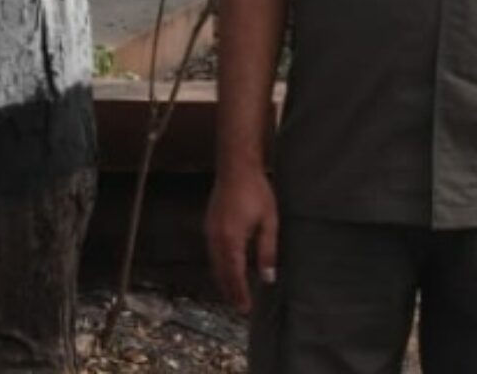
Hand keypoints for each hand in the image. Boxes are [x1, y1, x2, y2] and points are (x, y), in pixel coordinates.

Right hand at [204, 170, 279, 312]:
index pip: (234, 275)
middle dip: (229, 291)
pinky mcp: (208, 225)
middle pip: (221, 273)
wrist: (236, 168)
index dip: (239, 293)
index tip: (244, 308)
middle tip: (239, 306)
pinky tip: (227, 268)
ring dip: (223, 280)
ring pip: (214, 264)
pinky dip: (219, 266)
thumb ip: (267, 251)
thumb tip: (267, 277)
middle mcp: (216, 239)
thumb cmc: (256, 192)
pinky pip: (212, 253)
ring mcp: (209, 232)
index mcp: (232, 240)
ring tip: (233, 293)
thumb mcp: (269, 222)